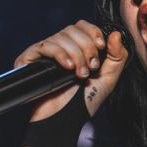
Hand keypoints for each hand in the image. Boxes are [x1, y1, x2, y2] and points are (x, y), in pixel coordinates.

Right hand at [13, 20, 128, 121]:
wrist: (65, 120)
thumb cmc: (84, 102)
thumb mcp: (108, 78)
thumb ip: (117, 56)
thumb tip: (116, 33)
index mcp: (77, 49)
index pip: (82, 26)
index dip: (93, 32)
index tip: (101, 46)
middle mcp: (60, 48)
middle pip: (73, 29)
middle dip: (87, 47)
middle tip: (91, 68)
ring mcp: (44, 54)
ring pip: (60, 37)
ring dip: (76, 55)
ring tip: (80, 75)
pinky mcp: (29, 60)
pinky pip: (44, 46)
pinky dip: (60, 54)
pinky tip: (67, 68)